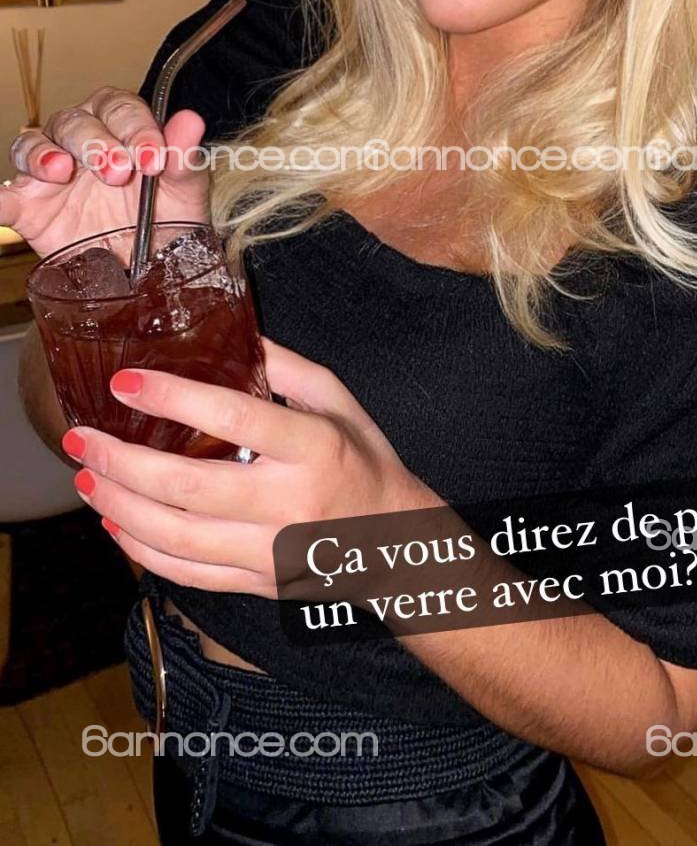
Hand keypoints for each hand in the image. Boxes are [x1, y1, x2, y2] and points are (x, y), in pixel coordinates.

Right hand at [1, 86, 209, 259]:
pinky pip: (5, 198)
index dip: (135, 128)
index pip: (119, 108)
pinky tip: (3, 202)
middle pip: (73, 121)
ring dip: (43, 154)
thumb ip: (184, 158)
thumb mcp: (184, 192)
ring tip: (61, 171)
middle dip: (95, 143)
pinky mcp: (28, 208)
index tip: (153, 158)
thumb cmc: (168, 217)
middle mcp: (80, 140)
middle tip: (118, 173)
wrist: (151, 267)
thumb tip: (191, 121)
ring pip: (32, 144)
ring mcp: (49, 173)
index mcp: (120, 126)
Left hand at [60, 336, 436, 595]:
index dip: (173, 398)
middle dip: (123, 463)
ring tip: (86, 479)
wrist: (394, 543)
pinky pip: (186, 573)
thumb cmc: (365, 461)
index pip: (234, 418)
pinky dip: (142, 550)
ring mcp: (270, 549)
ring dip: (120, 507)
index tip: (127, 382)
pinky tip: (116, 523)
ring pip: (177, 537)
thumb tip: (233, 334)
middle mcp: (289, 501)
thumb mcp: (340, 401)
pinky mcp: (255, 581)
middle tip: (82, 439)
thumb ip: (287, 367)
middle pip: (189, 486)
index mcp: (314, 447)